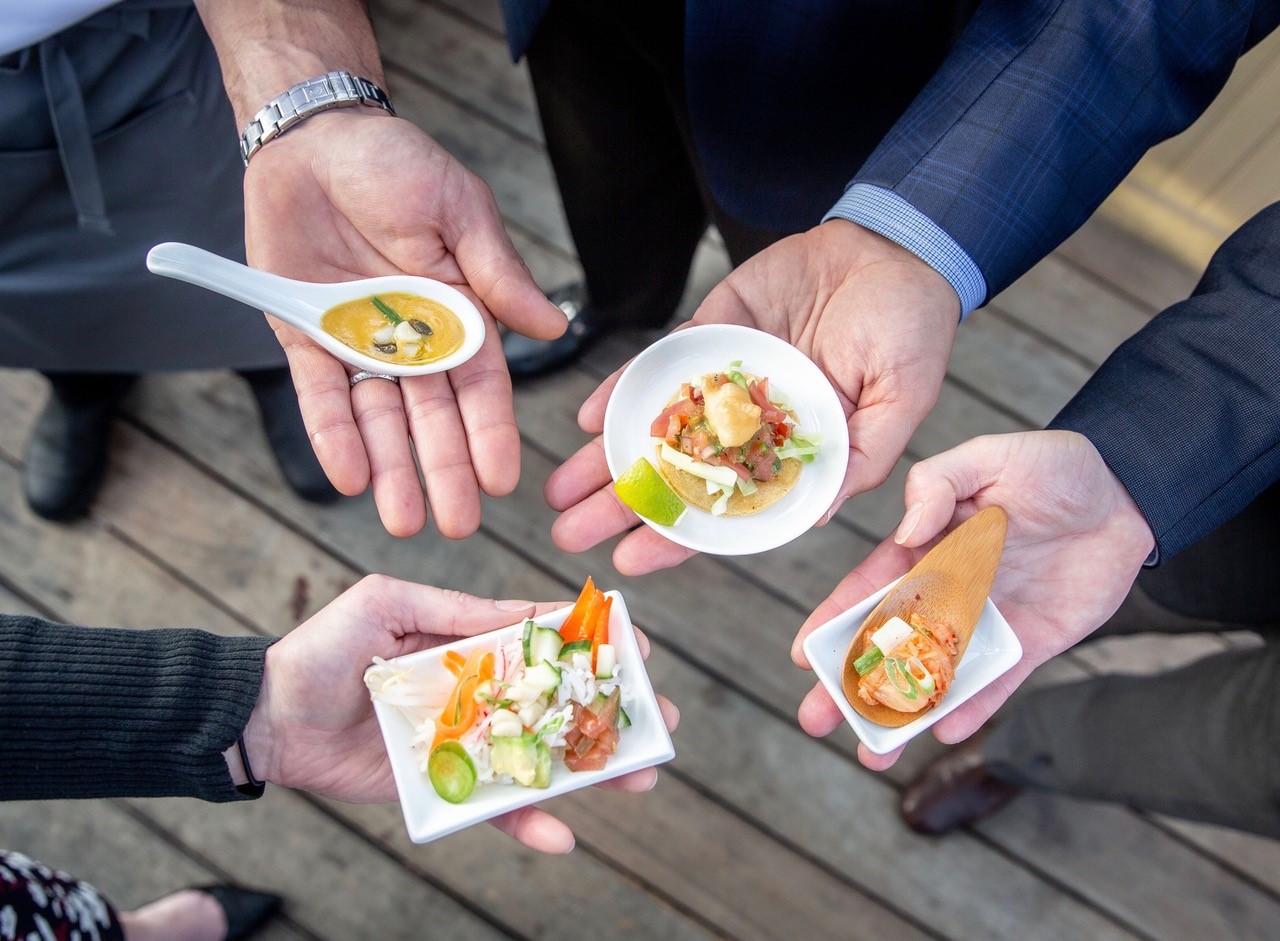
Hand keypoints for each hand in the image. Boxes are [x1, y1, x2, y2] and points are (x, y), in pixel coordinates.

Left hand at [238, 575, 679, 854]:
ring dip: (589, 770)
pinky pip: (493, 805)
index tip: (637, 647)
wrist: (264, 718)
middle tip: (658, 721)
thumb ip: (456, 609)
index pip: (541, 640)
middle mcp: (474, 690)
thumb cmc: (323, 648)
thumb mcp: (387, 602)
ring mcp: (463, 740)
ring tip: (638, 781)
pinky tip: (562, 834)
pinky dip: (527, 822)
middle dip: (607, 711)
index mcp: (466, 640)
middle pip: (554, 702)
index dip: (590, 644)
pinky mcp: (443, 786)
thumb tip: (527, 613)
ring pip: (537, 756)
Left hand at [245, 110, 565, 537]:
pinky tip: (348, 478)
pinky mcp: (306, 339)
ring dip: (391, 470)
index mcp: (460, 313)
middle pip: (431, 417)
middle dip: (443, 470)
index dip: (489, 435)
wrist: (313, 139)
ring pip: (378, 420)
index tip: (501, 482)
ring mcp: (359, 344)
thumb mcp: (460, 210)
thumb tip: (552, 328)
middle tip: (455, 525)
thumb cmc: (397, 164)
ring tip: (403, 521)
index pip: (480, 387)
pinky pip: (320, 397)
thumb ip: (497, 273)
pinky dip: (332, 436)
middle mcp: (414, 340)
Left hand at [544, 219, 959, 573]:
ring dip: (608, 457)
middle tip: (568, 535)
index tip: (630, 558)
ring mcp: (727, 381)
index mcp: (792, 455)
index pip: (727, 510)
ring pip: (658, 428)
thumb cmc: (912, 330)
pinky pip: (661, 366)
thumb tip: (811, 514)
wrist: (895, 247)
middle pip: (677, 476)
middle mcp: (751, 426)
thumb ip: (859, 458)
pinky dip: (625, 389)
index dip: (680, 536)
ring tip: (558, 489)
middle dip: (622, 505)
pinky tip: (588, 418)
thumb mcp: (902, 402)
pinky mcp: (712, 332)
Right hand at [791, 430, 1154, 768]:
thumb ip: (937, 484)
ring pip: (933, 674)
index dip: (833, 621)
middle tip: (816, 720)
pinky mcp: (1029, 643)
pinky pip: (995, 682)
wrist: (1129, 491)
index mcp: (927, 547)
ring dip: (901, 712)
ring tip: (870, 752)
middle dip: (849, 683)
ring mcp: (987, 621)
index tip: (801, 655)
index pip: (869, 589)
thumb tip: (907, 534)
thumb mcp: (987, 456)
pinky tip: (942, 731)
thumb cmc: (1053, 466)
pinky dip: (970, 707)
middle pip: (887, 644)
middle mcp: (948, 591)